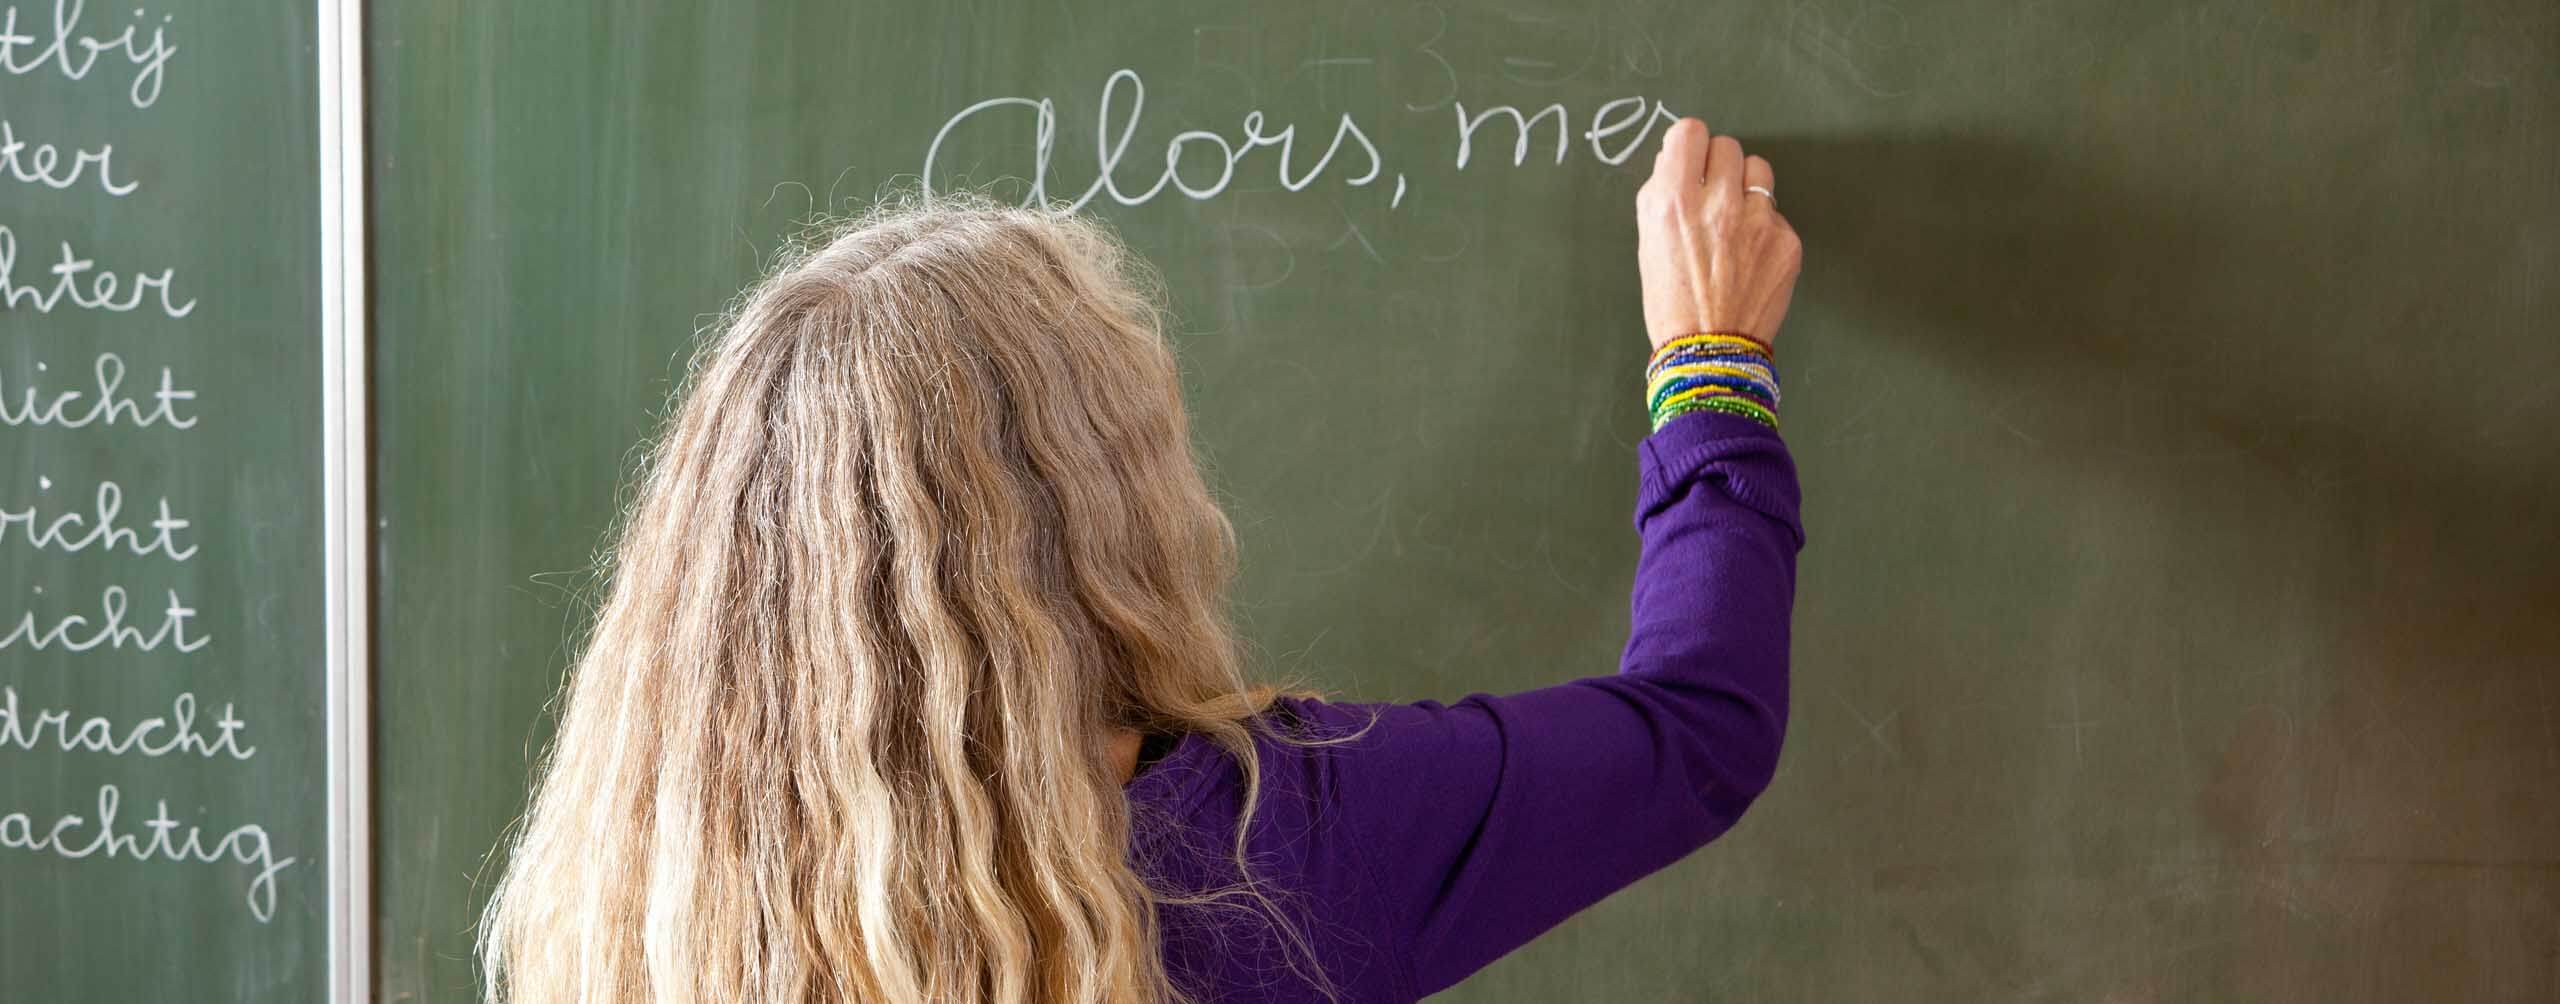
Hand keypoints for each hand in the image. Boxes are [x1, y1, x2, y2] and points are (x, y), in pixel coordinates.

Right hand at [1635, 118, 1801, 351]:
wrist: (1710, 349)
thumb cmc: (1671, 301)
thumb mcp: (1648, 242)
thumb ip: (1663, 194)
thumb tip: (1678, 159)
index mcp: (1672, 202)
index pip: (1689, 132)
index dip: (1688, 144)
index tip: (1690, 157)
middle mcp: (1716, 204)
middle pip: (1727, 145)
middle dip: (1718, 165)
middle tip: (1712, 193)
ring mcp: (1756, 221)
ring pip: (1758, 169)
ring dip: (1746, 185)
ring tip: (1735, 219)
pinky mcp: (1785, 240)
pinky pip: (1775, 212)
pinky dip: (1763, 226)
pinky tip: (1749, 254)